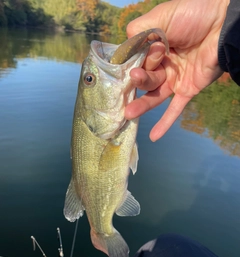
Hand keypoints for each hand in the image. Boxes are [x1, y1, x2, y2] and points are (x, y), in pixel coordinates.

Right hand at [125, 0, 228, 140]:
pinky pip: (175, 109)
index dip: (129, 66)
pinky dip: (164, 123)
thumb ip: (139, 31)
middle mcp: (164, 65)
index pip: (136, 62)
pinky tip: (153, 136)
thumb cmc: (193, 15)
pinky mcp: (187, 90)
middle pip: (144, 79)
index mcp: (155, 48)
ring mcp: (175, 79)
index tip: (122, 69)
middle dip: (139, 79)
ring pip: (154, 95)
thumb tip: (126, 50)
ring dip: (142, 105)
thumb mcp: (161, 17)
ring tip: (129, 112)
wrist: (223, 25)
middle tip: (136, 76)